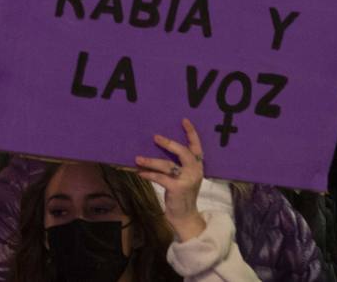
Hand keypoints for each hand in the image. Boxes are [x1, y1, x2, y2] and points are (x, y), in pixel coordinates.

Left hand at [136, 118, 206, 242]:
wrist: (185, 216)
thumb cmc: (181, 194)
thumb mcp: (185, 177)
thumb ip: (178, 164)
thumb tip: (159, 146)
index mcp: (198, 166)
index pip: (197, 146)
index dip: (191, 133)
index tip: (184, 120)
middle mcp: (195, 171)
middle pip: (183, 152)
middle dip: (169, 143)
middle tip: (155, 137)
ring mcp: (187, 180)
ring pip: (167, 165)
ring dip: (151, 161)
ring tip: (138, 158)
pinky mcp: (177, 189)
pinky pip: (160, 178)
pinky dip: (149, 174)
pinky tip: (140, 172)